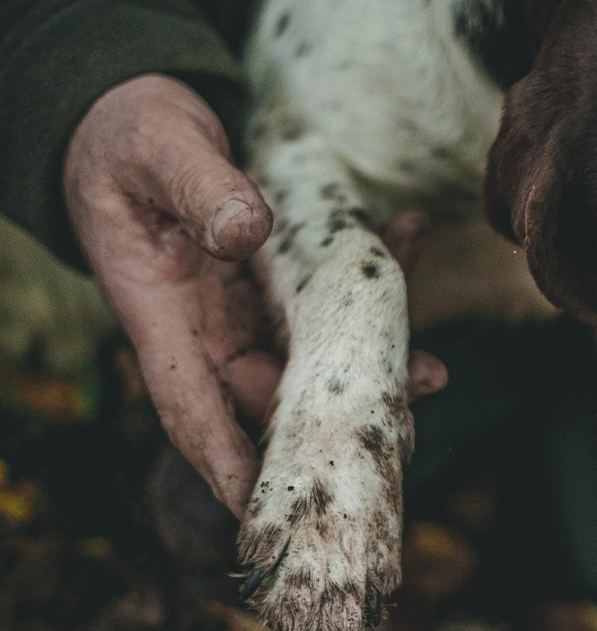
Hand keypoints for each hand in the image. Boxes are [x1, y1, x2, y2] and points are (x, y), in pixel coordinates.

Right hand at [63, 74, 444, 516]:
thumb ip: (199, 190)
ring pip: (315, 356)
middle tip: (403, 430)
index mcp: (161, 316)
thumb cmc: (130, 140)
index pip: (193, 409)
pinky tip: (408, 236)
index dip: (230, 463)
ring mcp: (246, 312)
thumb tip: (246, 233)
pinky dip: (372, 279)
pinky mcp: (277, 287)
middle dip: (335, 423)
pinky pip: (331, 298)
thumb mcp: (158, 150)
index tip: (269, 509)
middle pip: (272, 398)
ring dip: (374, 361)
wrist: (133, 121)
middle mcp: (207, 330)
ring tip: (432, 368)